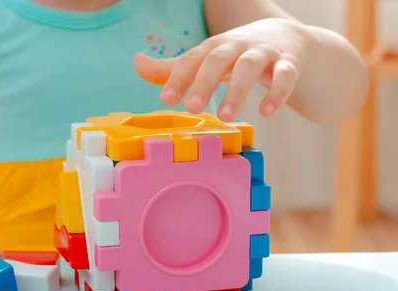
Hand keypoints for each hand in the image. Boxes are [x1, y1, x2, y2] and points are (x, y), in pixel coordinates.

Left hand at [134, 18, 305, 121]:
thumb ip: (172, 67)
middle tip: (191, 108)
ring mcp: (264, 53)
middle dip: (204, 82)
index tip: (167, 99)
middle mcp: (237, 46)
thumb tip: (137, 62)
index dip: (179, 77)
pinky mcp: (289, 63)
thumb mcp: (204, 59)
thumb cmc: (235, 55)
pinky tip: (267, 112)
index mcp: (213, 47)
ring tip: (226, 117)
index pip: (192, 59)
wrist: (286, 38)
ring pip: (251, 67)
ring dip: (238, 91)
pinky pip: (285, 76)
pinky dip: (278, 93)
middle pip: (219, 59)